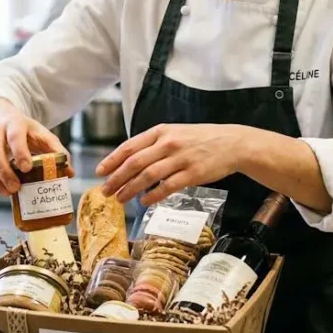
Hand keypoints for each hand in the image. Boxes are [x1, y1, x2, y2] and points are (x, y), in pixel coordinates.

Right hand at [0, 99, 72, 195]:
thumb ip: (57, 151)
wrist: (3, 120)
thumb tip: (69, 172)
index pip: (14, 136)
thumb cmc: (26, 132)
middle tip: (16, 188)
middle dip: (5, 172)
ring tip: (7, 192)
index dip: (20, 152)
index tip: (27, 169)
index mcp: (14, 123)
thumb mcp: (43, 136)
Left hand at [96, 124, 247, 205]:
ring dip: (130, 189)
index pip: (130, 146)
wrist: (232, 142)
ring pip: (148, 176)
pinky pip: (168, 187)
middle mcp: (168, 143)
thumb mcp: (174, 133)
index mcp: (161, 131)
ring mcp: (181, 159)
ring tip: (120, 199)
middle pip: (135, 163)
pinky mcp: (193, 174)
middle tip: (105, 191)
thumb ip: (153, 145)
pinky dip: (153, 195)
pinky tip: (144, 202)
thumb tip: (129, 162)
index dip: (112, 160)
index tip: (100, 172)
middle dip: (116, 178)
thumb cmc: (200, 139)